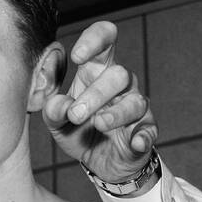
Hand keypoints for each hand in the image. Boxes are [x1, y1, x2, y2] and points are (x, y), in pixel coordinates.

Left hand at [43, 21, 157, 183]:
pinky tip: (135, 143)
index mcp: (96, 71)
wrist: (97, 161)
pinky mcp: (145, 131)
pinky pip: (149, 130)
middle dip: (96, 93)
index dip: (95, 39)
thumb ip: (53, 111)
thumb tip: (59, 106)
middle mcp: (120, 85)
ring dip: (116, 113)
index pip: (104, 40)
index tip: (77, 56)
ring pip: (134, 101)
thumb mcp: (57, 122)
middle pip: (118, 75)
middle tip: (75, 114)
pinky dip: (143, 137)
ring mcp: (135, 107)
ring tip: (99, 124)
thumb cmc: (78, 130)